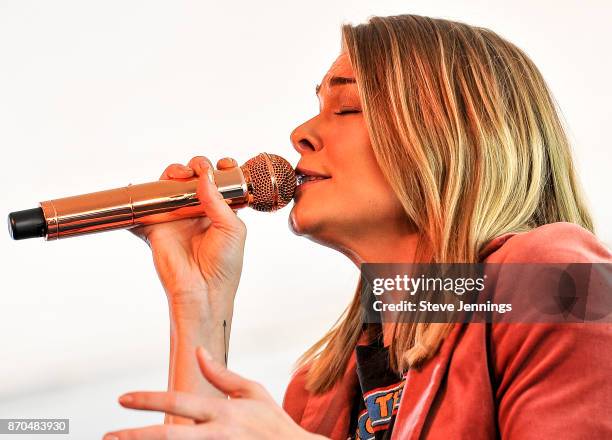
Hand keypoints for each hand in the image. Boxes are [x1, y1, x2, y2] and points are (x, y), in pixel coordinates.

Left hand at [103, 347, 326, 439]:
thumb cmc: (272, 421)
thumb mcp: (252, 391)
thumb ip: (221, 374)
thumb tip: (198, 351)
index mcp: (224, 411)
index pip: (179, 401)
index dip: (148, 399)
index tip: (122, 399)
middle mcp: (218, 434)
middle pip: (169, 435)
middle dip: (135, 437)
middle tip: (108, 436)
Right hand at [130, 156, 246, 317]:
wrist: (204, 291)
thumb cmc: (225, 265)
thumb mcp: (233, 229)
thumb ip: (218, 201)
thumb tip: (205, 176)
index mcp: (219, 210)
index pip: (218, 182)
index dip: (219, 169)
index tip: (223, 165)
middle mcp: (197, 211)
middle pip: (192, 178)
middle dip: (196, 166)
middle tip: (199, 170)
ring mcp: (175, 217)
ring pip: (169, 186)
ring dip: (173, 173)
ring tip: (180, 175)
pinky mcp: (155, 227)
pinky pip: (143, 208)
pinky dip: (139, 197)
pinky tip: (147, 189)